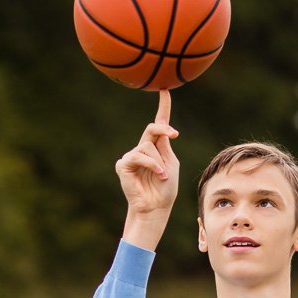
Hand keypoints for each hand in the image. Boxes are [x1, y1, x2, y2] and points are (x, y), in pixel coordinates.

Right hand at [115, 90, 179, 247]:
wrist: (156, 207)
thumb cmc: (166, 189)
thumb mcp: (171, 163)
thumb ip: (165, 145)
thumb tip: (162, 128)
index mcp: (158, 147)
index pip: (159, 124)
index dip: (163, 107)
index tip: (165, 90)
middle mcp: (144, 148)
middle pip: (152, 128)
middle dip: (163, 129)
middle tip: (174, 134)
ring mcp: (132, 156)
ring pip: (147, 146)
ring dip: (158, 161)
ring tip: (163, 175)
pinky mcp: (124, 165)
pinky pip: (139, 156)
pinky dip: (151, 165)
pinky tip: (157, 174)